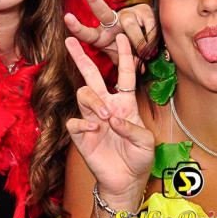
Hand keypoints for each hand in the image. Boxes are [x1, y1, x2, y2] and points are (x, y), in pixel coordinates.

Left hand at [64, 0, 155, 63]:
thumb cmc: (131, 53)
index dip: (77, 27)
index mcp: (102, 36)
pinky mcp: (144, 10)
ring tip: (147, 54)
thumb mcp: (123, 61)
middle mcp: (112, 22)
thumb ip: (126, 63)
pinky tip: (154, 44)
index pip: (87, 33)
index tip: (66, 17)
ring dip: (138, 42)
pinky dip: (151, 38)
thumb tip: (138, 68)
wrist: (152, 43)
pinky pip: (147, 25)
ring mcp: (128, 14)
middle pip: (101, 10)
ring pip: (128, 24)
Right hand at [66, 34, 154, 204]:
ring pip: (83, 93)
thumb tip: (112, 118)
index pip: (124, 74)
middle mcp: (107, 106)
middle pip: (91, 76)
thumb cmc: (139, 158)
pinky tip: (93, 130)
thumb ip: (132, 128)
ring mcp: (92, 119)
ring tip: (103, 115)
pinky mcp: (81, 136)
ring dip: (93, 100)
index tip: (123, 36)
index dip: (124, 56)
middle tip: (70, 40)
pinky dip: (82, 123)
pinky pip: (75, 121)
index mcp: (125, 103)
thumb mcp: (146, 142)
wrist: (125, 181)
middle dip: (81, 57)